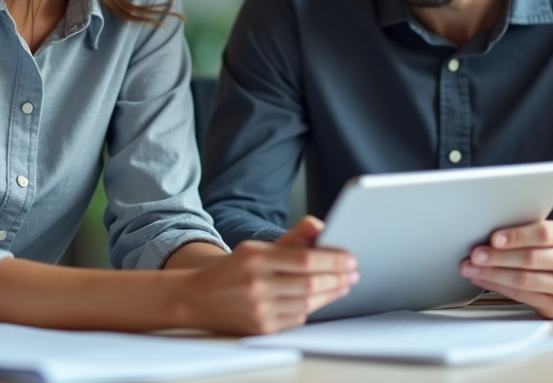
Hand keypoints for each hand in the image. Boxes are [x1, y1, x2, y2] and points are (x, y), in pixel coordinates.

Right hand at [180, 216, 357, 334]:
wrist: (198, 299)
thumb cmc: (233, 271)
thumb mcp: (256, 248)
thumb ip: (291, 238)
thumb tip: (318, 225)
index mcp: (256, 258)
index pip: (304, 259)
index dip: (332, 260)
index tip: (351, 258)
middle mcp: (257, 284)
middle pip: (309, 283)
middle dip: (338, 278)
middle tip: (354, 272)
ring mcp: (259, 309)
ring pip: (307, 303)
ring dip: (331, 294)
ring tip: (344, 284)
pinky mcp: (261, 328)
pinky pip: (297, 318)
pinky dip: (312, 307)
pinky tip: (322, 298)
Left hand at [460, 220, 552, 318]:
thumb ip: (532, 231)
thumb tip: (491, 234)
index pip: (543, 234)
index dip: (516, 237)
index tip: (493, 239)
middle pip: (531, 259)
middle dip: (498, 257)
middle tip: (475, 255)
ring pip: (524, 280)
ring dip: (492, 274)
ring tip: (472, 268)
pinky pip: (523, 296)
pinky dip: (499, 287)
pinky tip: (484, 279)